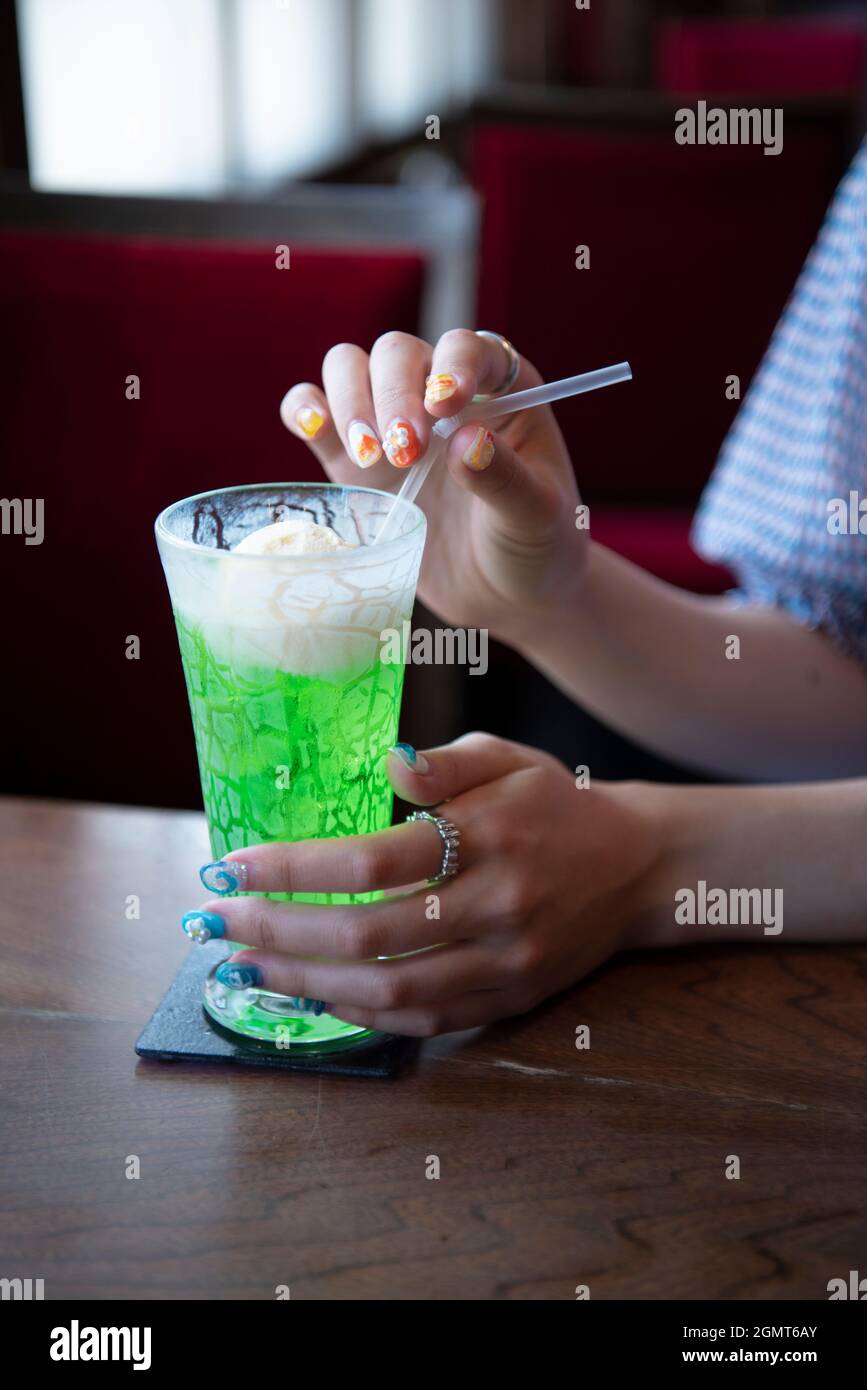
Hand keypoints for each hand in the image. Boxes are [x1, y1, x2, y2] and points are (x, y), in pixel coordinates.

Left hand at [186, 735, 659, 1036]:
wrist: (638, 867)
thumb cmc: (557, 803)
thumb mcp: (509, 756)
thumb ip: (446, 761)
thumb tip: (387, 765)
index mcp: (487, 837)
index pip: (369, 863)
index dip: (290, 870)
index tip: (227, 867)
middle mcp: (495, 905)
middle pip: (368, 935)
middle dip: (276, 931)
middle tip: (213, 923)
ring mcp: (505, 962)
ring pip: (389, 990)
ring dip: (304, 982)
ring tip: (243, 965)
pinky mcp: (510, 999)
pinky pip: (423, 1021)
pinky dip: (359, 1013)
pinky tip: (311, 995)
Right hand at [280, 330, 582, 644]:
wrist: (505, 594)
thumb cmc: (534, 545)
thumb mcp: (535, 515)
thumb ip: (506, 478)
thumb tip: (466, 440)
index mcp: (500, 389)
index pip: (466, 348)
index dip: (451, 366)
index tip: (445, 406)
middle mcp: (440, 393)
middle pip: (396, 353)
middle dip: (392, 395)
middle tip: (404, 454)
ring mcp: (392, 423)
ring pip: (349, 369)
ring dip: (349, 403)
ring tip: (370, 460)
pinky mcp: (355, 463)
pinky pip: (315, 413)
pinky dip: (303, 410)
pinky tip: (310, 428)